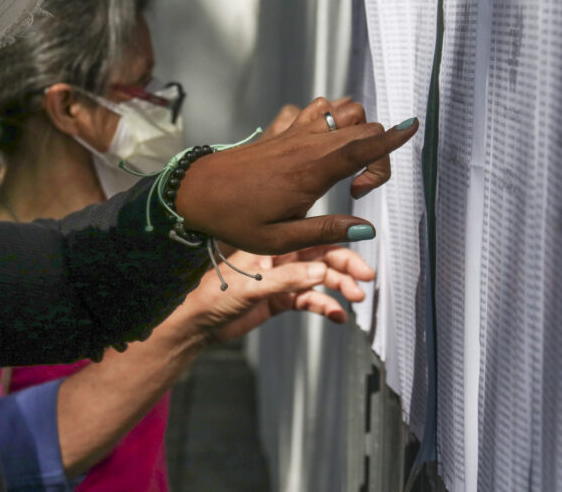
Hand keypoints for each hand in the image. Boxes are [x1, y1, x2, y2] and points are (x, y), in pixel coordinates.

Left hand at [164, 245, 375, 344]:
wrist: (197, 322)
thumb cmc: (213, 295)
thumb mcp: (251, 285)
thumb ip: (287, 279)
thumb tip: (323, 271)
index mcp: (271, 244)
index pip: (313, 240)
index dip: (340, 247)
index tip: (362, 256)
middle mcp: (280, 257)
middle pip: (322, 258)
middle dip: (345, 269)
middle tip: (364, 282)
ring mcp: (281, 277)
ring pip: (319, 278)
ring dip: (338, 287)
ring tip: (354, 300)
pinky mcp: (279, 298)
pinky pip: (309, 299)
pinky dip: (324, 306)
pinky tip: (336, 316)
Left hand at [175, 97, 417, 253]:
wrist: (196, 192)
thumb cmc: (236, 220)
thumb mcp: (282, 239)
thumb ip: (327, 231)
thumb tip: (367, 228)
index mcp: (312, 172)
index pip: (363, 146)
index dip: (392, 137)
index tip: (414, 126)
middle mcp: (307, 145)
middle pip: (362, 127)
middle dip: (376, 152)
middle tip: (355, 189)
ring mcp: (294, 133)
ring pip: (341, 109)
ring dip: (354, 128)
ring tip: (342, 163)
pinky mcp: (281, 129)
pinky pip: (314, 108)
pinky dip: (326, 117)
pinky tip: (317, 144)